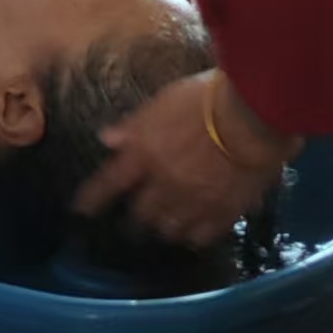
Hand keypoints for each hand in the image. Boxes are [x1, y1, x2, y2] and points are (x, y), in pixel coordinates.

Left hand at [74, 70, 301, 246]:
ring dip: (163, 227)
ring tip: (164, 227)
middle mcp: (163, 184)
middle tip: (132, 222)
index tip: (79, 210)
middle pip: (140, 214)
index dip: (92, 199)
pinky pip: (201, 235)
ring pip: (169, 228)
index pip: (108, 183)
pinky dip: (194, 235)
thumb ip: (136, 125)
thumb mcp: (164, 101)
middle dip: (133, 219)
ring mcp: (193, 202)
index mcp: (145, 154)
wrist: (254, 117)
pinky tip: (194, 233)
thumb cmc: (207, 97)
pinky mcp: (222, 212)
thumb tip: (107, 139)